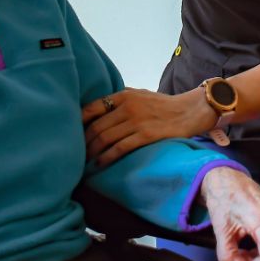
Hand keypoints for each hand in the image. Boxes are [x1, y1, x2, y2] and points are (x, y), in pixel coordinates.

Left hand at [82, 88, 216, 166]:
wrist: (190, 110)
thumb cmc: (162, 105)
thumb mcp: (139, 95)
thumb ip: (120, 101)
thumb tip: (98, 112)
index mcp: (123, 95)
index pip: (92, 107)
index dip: (78, 122)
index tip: (69, 133)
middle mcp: (127, 106)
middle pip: (96, 126)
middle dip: (83, 142)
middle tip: (75, 154)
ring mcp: (136, 120)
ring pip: (105, 138)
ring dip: (92, 152)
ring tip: (85, 162)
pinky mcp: (146, 135)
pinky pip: (120, 148)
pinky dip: (107, 157)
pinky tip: (99, 165)